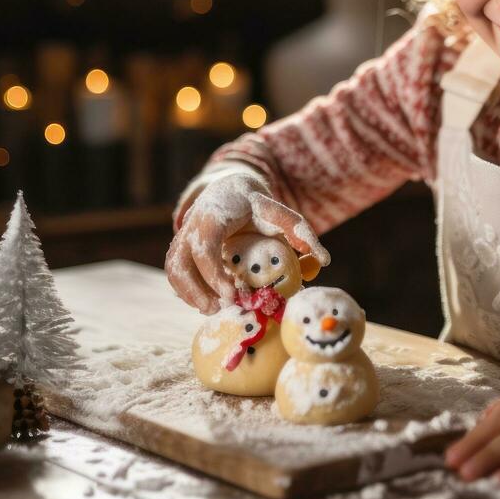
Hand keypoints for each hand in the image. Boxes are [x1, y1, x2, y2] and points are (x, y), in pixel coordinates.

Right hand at [165, 172, 329, 313]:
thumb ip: (301, 233)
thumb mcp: (281, 214)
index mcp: (215, 215)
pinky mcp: (180, 247)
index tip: (232, 294)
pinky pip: (175, 272)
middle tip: (223, 308)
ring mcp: (183, 236)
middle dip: (199, 291)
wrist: (231, 189)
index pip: (205, 247)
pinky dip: (186, 290)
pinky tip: (206, 302)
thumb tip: (324, 261)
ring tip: (213, 310)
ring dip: (190, 294)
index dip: (214, 274)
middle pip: (182, 263)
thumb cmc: (258, 205)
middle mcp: (192, 224)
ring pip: (175, 269)